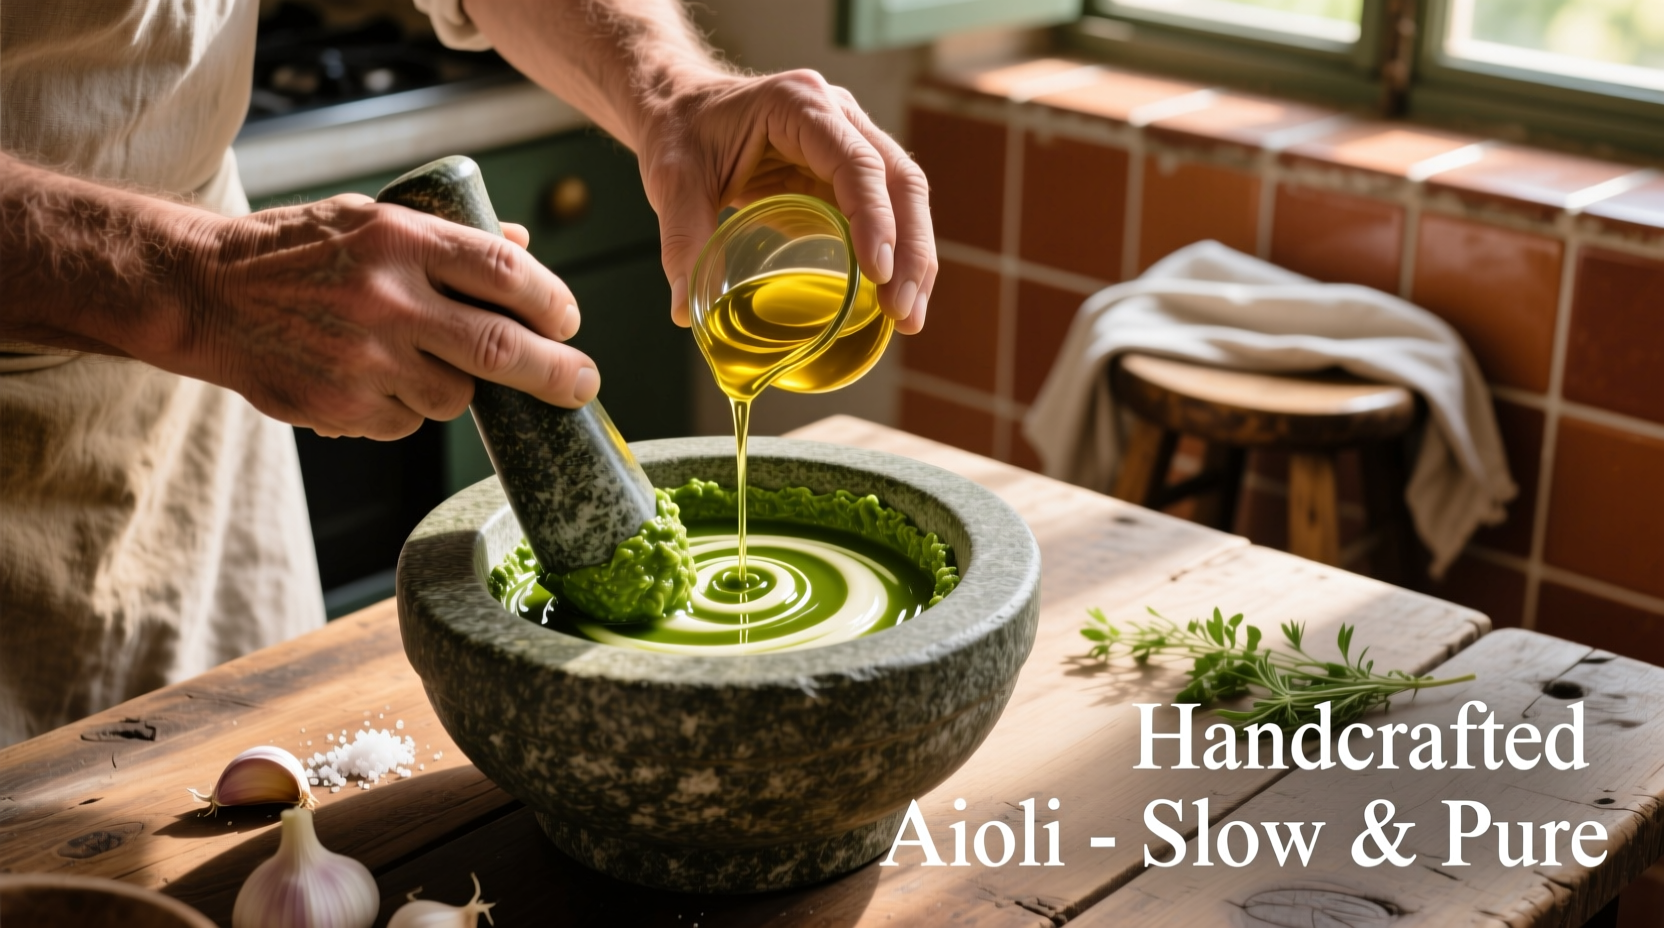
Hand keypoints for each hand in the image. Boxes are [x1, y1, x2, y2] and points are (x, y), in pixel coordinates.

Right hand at [187, 194, 594, 438]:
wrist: (204, 293)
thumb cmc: (299, 252)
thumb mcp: (372, 218)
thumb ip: (449, 238)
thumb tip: (524, 249)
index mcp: (401, 240)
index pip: (502, 272)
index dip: (550, 302)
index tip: (569, 324)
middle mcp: (386, 299)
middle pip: (499, 347)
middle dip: (557, 373)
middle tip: (585, 384)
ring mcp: (363, 359)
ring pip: (455, 396)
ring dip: (462, 388)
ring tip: (424, 361)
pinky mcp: (341, 407)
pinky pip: (407, 422)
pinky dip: (408, 408)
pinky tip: (373, 380)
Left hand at [639, 69, 936, 333]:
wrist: (682, 108)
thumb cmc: (681, 134)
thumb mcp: (673, 183)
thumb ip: (683, 241)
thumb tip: (686, 313)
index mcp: (800, 105)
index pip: (857, 161)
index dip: (875, 217)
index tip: (878, 271)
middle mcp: (839, 117)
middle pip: (899, 180)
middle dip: (911, 250)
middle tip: (902, 311)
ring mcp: (850, 141)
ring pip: (904, 197)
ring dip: (915, 258)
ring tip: (908, 317)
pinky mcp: (847, 173)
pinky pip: (887, 212)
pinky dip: (897, 255)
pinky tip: (896, 297)